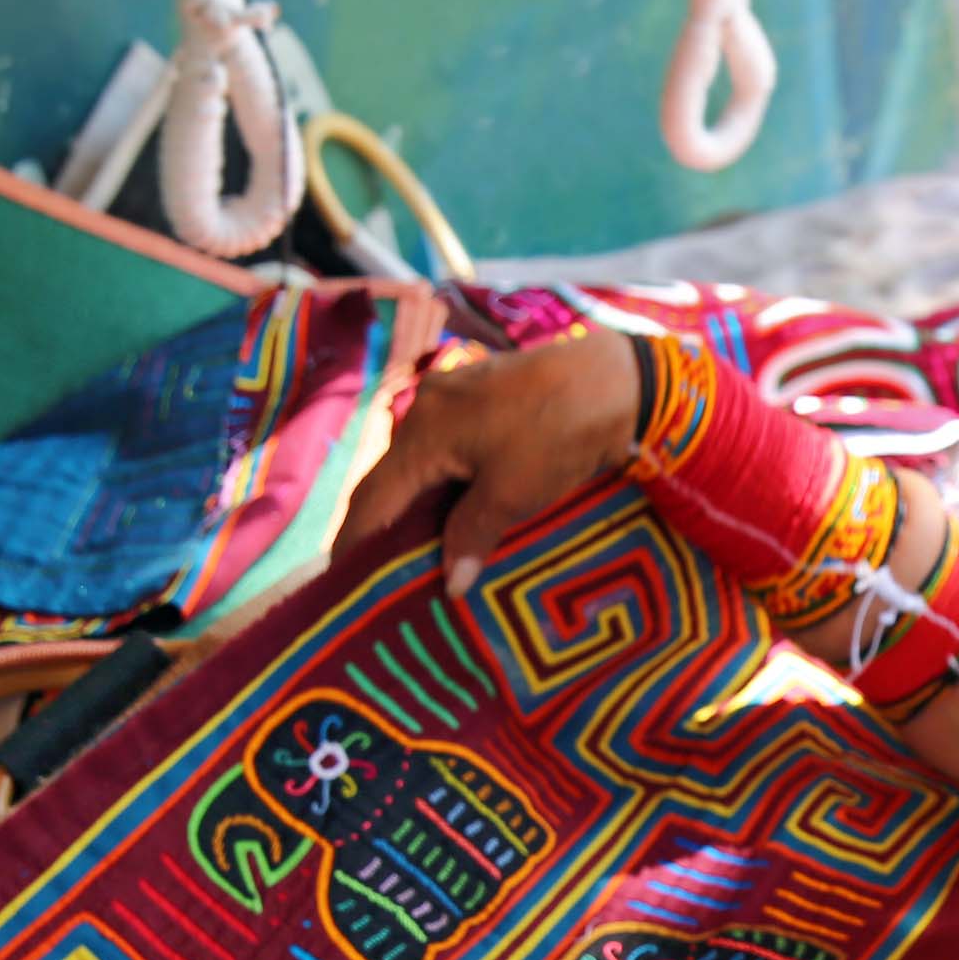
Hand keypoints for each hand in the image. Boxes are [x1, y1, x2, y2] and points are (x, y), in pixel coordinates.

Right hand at [343, 325, 642, 599]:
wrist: (617, 376)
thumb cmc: (559, 432)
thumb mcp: (513, 493)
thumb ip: (472, 535)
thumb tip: (450, 583)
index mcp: (422, 433)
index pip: (371, 500)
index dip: (354, 544)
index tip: (341, 581)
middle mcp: (425, 409)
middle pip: (389, 480)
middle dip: (381, 528)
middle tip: (375, 575)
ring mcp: (451, 397)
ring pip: (417, 465)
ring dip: (414, 507)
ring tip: (413, 553)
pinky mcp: (479, 397)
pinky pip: (443, 450)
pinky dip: (440, 485)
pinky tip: (450, 512)